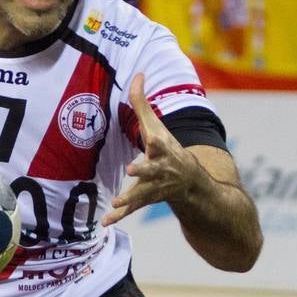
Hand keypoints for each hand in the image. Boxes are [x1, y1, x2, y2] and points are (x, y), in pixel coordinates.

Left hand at [102, 72, 204, 226]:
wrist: (190, 182)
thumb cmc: (168, 148)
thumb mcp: (157, 126)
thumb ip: (142, 102)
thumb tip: (138, 74)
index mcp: (161, 149)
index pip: (158, 142)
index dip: (155, 141)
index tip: (150, 141)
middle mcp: (160, 168)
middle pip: (153, 169)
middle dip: (145, 169)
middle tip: (133, 169)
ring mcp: (155, 186)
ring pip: (142, 193)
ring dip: (130, 198)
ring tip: (117, 202)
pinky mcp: (146, 200)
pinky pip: (132, 210)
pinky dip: (119, 216)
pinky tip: (106, 222)